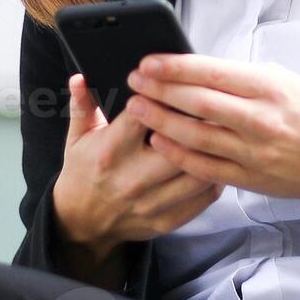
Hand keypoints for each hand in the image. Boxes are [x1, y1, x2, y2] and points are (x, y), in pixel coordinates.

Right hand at [51, 73, 223, 258]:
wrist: (82, 221)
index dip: (163, 97)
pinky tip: (218, 162)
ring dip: (212, 151)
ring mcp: (151, 203)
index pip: (144, 117)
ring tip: (222, 132)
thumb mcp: (77, 137)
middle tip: (214, 104)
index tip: (176, 84)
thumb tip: (80, 77)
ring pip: (197, 174)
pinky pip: (202, 200)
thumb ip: (82, 105)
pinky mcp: (165, 220)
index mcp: (110, 151)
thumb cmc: (82, 171)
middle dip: (197, 123)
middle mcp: (132, 178)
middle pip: (179, 146)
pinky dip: (215, 179)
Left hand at [123, 54, 299, 228]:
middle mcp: (259, 119)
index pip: (211, 73)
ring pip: (196, 135)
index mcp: (267, 88)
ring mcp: (253, 151)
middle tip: (133, 82)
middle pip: (197, 103)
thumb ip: (239, 78)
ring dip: (161, 121)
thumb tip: (193, 70)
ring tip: (138, 108)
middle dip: (160, 91)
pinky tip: (159, 142)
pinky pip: (206, 166)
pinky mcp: (250, 177)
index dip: (174, 67)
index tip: (148, 62)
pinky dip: (179, 154)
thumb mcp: (281, 81)